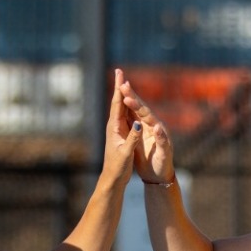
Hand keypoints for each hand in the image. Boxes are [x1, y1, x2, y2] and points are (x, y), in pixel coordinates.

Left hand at [101, 68, 139, 185]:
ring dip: (121, 94)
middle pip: (117, 102)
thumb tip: (138, 124)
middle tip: (120, 71)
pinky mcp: (120, 134)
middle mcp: (114, 126)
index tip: (120, 75)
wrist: (112, 179)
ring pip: (119, 108)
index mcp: (115, 128)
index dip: (120, 89)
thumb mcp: (127, 153)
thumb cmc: (119, 167)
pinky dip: (125, 105)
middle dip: (119, 86)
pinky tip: (127, 102)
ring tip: (122, 82)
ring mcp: (116, 130)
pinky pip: (123, 115)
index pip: (117, 104)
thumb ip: (132, 138)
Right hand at [118, 72, 176, 186]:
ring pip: (134, 110)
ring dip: (127, 98)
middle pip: (140, 107)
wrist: (160, 174)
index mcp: (156, 129)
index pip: (146, 113)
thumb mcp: (164, 154)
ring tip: (120, 86)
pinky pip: (131, 117)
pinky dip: (125, 109)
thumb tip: (158, 128)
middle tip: (122, 82)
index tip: (127, 97)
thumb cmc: (162, 165)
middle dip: (131, 95)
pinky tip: (119, 102)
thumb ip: (162, 140)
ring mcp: (145, 128)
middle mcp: (151, 125)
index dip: (136, 105)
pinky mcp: (140, 132)